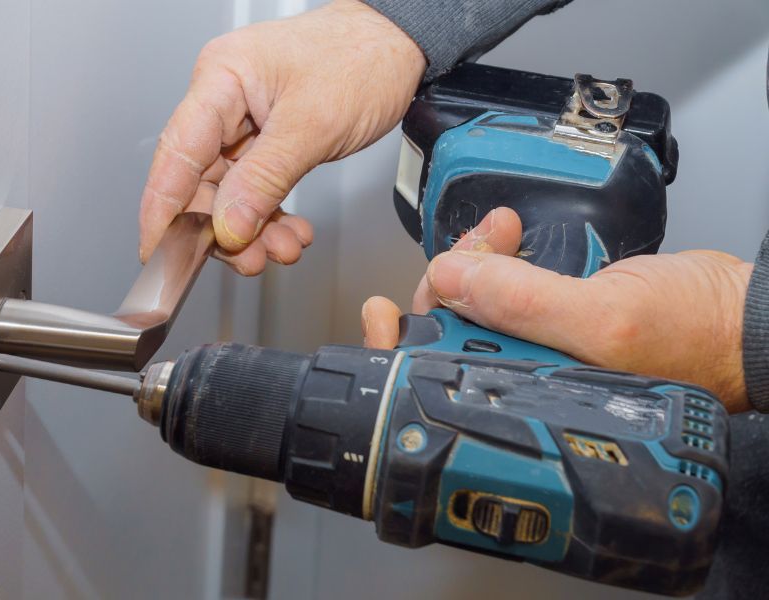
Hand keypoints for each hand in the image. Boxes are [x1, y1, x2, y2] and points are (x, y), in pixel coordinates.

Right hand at [140, 0, 424, 274]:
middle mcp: (223, 100)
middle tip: (250, 259)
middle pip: (200, 182)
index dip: (162, 212)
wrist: (400, 44)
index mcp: (220, 80)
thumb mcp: (312, 126)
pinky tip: (288, 232)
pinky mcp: (265, 138)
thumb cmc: (361, 57)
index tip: (159, 254)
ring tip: (282, 247)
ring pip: (229, 192)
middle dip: (224, 228)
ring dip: (253, 229)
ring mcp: (243, 121)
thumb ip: (264, 180)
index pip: (176, 155)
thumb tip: (227, 226)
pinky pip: (254, 188)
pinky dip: (270, 215)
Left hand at [362, 208, 754, 412]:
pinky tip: (506, 239)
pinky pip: (507, 290)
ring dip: (473, 263)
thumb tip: (454, 278)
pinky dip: (499, 261)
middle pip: (447, 333)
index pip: (439, 374)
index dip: (403, 340)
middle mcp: (524, 377)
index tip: (383, 308)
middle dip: (446, 282)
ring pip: (475, 306)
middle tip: (470, 248)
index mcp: (525, 395)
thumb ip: (525, 303)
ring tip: (495, 234)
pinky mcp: (555, 320)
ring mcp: (539, 348)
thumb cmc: (697, 337)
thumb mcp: (606, 320)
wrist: (744, 315)